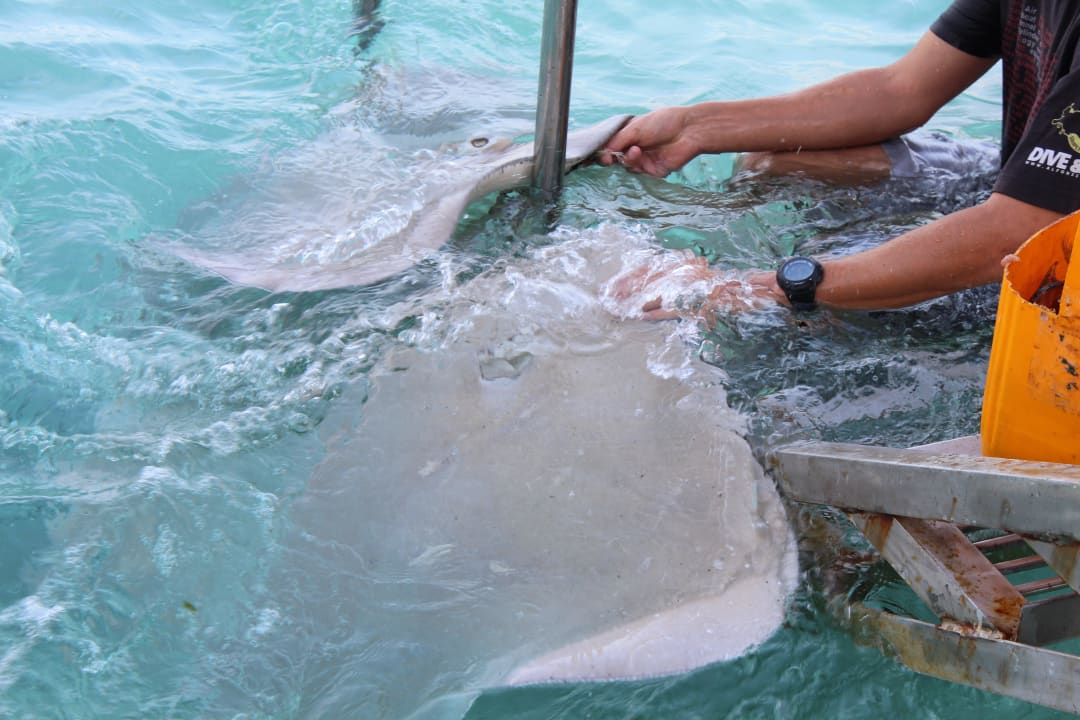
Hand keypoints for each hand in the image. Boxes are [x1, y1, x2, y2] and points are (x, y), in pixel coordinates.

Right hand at [596, 107, 699, 176]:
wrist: (688, 130)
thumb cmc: (663, 123)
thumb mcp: (636, 127)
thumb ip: (619, 140)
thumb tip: (604, 151)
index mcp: (632, 135)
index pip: (613, 147)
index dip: (605, 152)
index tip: (600, 154)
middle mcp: (638, 148)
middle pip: (618, 159)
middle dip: (612, 159)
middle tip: (608, 159)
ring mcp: (646, 160)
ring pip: (628, 167)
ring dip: (628, 159)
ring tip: (635, 150)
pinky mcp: (655, 171)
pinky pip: (641, 173)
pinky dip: (637, 165)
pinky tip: (640, 154)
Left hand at [603, 251, 776, 320]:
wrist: (751, 289)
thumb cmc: (723, 289)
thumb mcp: (696, 280)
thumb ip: (676, 284)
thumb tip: (647, 297)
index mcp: (683, 263)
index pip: (649, 267)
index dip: (628, 277)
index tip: (610, 286)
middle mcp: (686, 270)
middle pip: (648, 277)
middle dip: (625, 289)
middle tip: (607, 299)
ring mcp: (692, 285)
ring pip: (657, 292)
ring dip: (636, 302)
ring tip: (619, 309)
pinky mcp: (699, 300)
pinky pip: (672, 306)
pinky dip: (656, 311)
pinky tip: (641, 316)